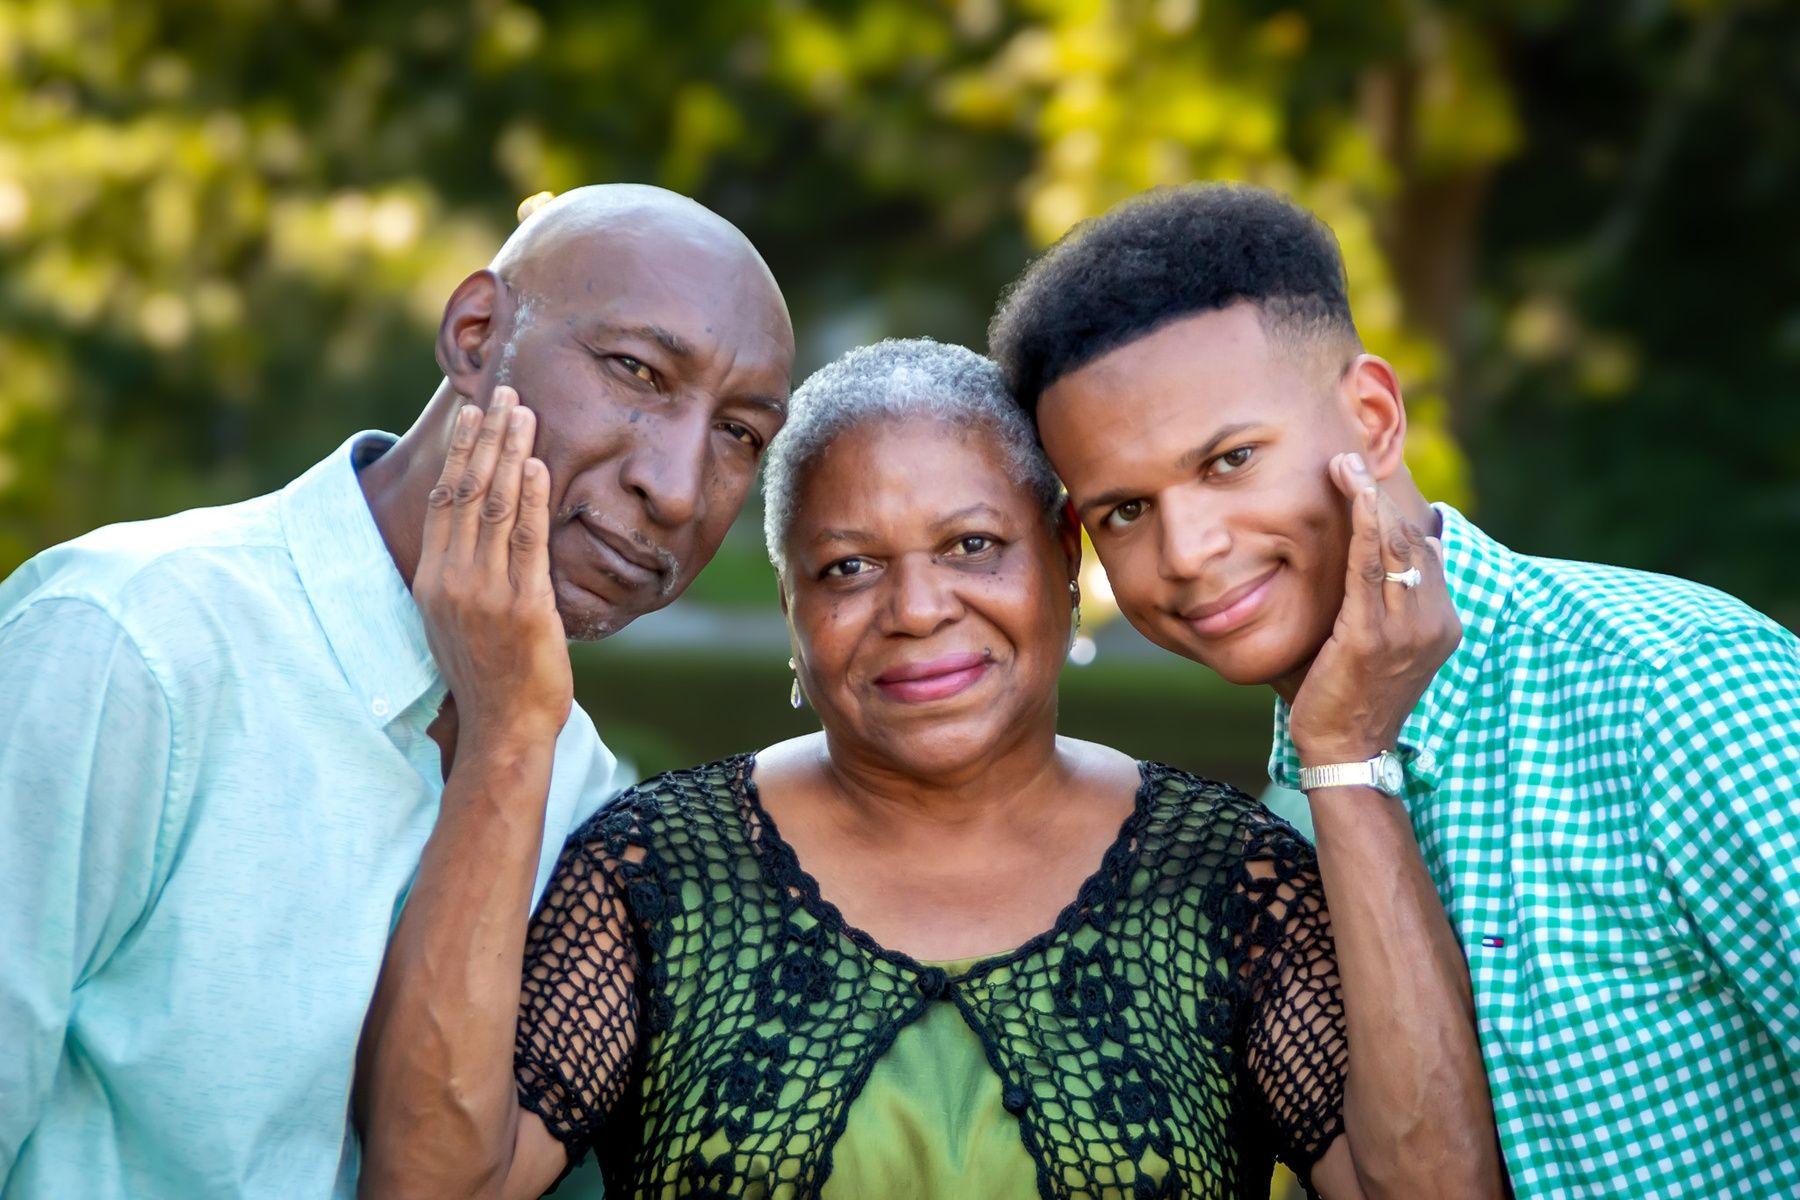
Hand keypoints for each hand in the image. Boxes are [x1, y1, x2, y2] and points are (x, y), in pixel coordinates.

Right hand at [412, 386, 572, 751]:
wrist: (502, 728)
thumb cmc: (487, 675)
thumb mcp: (457, 621)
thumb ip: (463, 576)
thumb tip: (477, 534)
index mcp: (432, 580)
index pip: (444, 499)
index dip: (459, 451)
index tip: (473, 414)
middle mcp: (453, 580)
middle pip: (467, 491)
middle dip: (487, 436)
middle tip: (503, 391)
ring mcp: (486, 593)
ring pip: (497, 507)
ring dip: (512, 453)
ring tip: (525, 412)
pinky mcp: (524, 606)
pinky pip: (528, 541)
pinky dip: (534, 498)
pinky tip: (540, 465)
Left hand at [1287, 453, 1460, 767]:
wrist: (1345, 751)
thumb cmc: (1353, 697)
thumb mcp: (1382, 644)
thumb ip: (1393, 601)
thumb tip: (1414, 549)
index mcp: (1441, 623)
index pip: (1424, 552)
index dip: (1396, 513)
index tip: (1370, 478)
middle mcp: (1433, 621)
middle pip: (1411, 541)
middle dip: (1382, 496)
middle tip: (1351, 457)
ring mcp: (1407, 629)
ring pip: (1394, 546)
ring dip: (1369, 498)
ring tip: (1345, 463)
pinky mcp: (1372, 635)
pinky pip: (1371, 567)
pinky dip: (1364, 524)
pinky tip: (1353, 493)